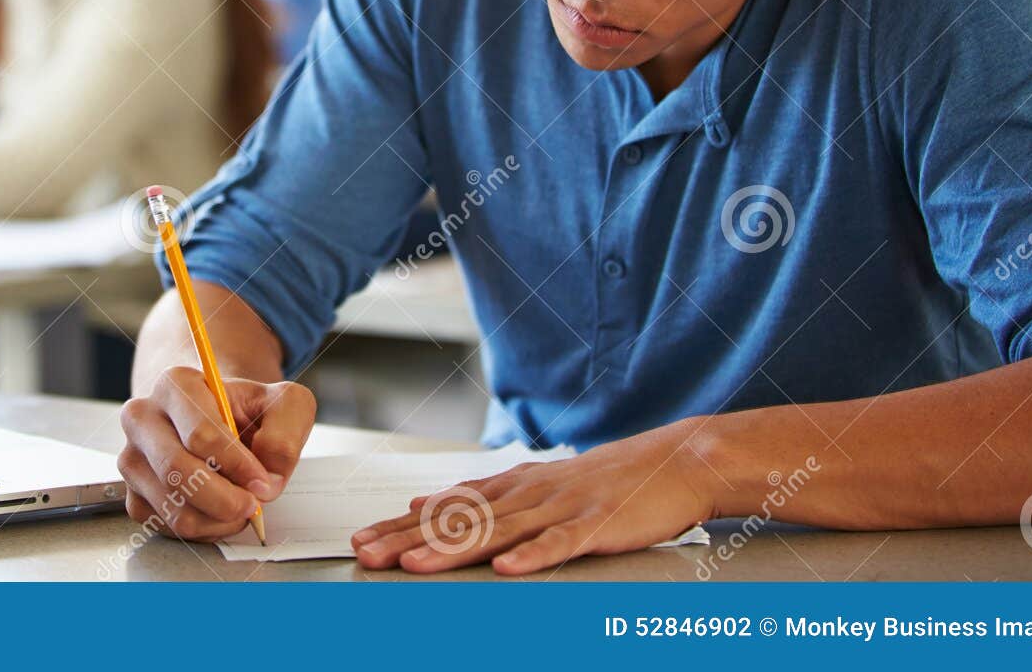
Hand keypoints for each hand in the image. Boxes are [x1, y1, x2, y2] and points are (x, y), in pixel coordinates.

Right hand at [118, 367, 314, 540]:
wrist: (219, 421)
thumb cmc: (246, 411)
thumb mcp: (283, 404)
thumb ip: (285, 433)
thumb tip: (268, 480)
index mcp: (174, 384)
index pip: (199, 434)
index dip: (237, 465)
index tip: (263, 481)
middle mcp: (142, 418)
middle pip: (177, 471)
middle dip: (225, 499)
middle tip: (253, 504)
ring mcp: (132, 459)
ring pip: (174, 506)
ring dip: (218, 518)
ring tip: (240, 505)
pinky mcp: (133, 495)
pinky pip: (169, 527)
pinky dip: (204, 529)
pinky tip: (220, 512)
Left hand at [351, 417, 718, 574]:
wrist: (671, 461)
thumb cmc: (603, 480)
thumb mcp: (533, 482)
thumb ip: (481, 496)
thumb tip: (425, 503)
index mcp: (511, 486)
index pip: (444, 509)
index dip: (399, 525)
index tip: (360, 539)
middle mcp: (527, 494)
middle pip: (458, 520)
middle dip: (407, 537)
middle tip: (366, 553)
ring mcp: (561, 508)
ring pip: (498, 532)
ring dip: (453, 549)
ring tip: (414, 564)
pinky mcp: (595, 524)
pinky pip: (560, 544)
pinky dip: (533, 556)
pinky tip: (508, 569)